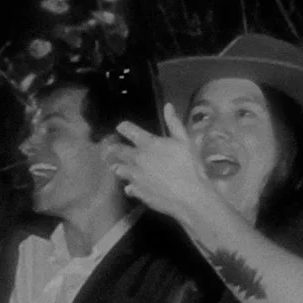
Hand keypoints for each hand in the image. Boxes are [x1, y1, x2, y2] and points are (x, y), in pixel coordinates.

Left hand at [108, 108, 223, 229]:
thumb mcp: (185, 141)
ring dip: (118, 166)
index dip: (123, 127)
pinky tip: (132, 185)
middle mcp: (136, 159)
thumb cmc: (190, 166)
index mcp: (147, 144)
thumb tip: (168, 106)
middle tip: (112, 147)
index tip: (122, 128)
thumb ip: (174, 123)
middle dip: (114, 147)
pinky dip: (129, 185)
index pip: (126, 129)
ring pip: (118, 169)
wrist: (190, 196)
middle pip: (117, 150)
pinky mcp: (136, 191)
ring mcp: (134, 176)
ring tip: (119, 165)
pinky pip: (127, 187)